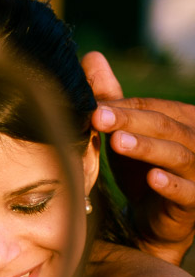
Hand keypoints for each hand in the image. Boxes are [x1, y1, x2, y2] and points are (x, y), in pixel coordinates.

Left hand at [83, 52, 194, 266]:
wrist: (153, 220)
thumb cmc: (139, 169)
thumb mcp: (123, 132)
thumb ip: (112, 98)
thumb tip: (91, 57)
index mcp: (181, 120)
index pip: (151, 107)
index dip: (121, 106)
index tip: (91, 107)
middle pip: (164, 126)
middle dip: (131, 120)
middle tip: (98, 116)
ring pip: (177, 155)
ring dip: (148, 148)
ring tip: (119, 142)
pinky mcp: (194, 202)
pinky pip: (186, 191)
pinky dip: (170, 184)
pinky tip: (152, 179)